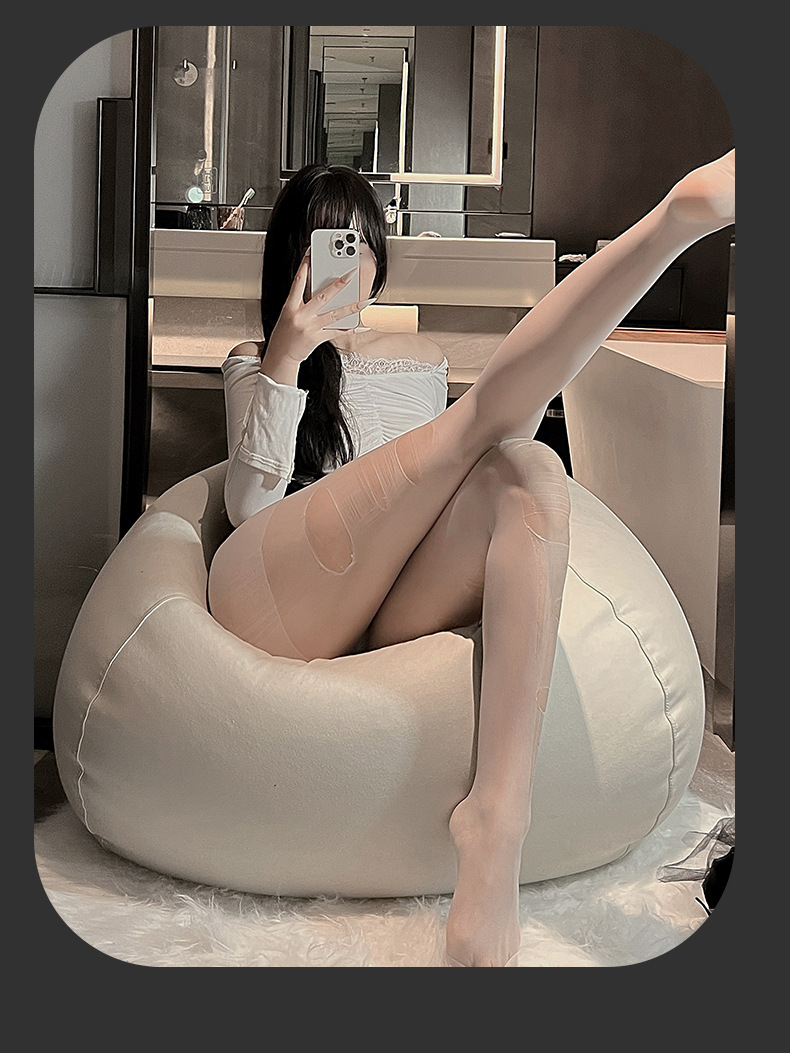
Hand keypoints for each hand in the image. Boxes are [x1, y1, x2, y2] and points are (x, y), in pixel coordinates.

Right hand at [266, 251, 365, 366]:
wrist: (281, 354)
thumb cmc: (285, 332)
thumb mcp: (288, 312)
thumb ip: (301, 300)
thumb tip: (317, 286)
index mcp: (290, 306)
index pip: (298, 282)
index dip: (304, 267)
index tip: (311, 254)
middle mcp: (301, 316)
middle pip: (322, 297)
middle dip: (338, 285)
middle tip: (350, 274)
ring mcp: (310, 328)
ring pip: (335, 315)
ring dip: (352, 307)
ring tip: (365, 301)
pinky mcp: (317, 338)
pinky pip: (337, 332)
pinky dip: (350, 329)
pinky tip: (361, 326)